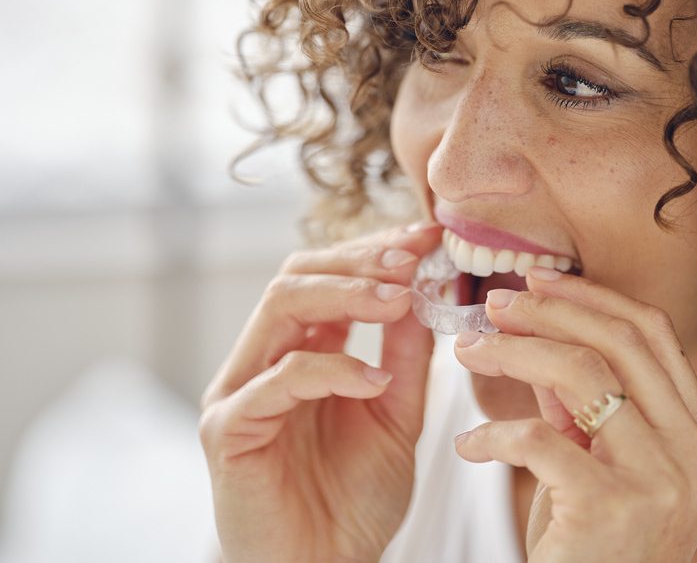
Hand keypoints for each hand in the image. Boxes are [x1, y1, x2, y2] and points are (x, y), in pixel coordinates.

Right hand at [199, 222, 442, 562]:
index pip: (328, 274)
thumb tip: (427, 287)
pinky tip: (374, 381)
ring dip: (346, 293)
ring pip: (280, 306)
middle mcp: (264, 360)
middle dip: (360, 258)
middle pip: (298, 274)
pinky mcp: (228, 430)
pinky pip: (277, 379)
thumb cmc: (354, 499)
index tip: (428, 239)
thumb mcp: (398, 412)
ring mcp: (240, 391)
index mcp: (301, 350)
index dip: (376, 249)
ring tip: (400, 299)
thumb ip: (407, 353)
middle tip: (413, 258)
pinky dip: (332, 369)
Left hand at [452, 268, 696, 562]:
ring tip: (467, 354)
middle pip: (621, 340)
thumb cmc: (596, 555)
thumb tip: (540, 339)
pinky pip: (542, 442)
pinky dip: (494, 436)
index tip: (537, 283)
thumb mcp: (602, 471)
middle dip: (550, 310)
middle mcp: (695, 451)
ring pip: (583, 375)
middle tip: (492, 305)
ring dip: (514, 355)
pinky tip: (467, 447)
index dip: (593, 297)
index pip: (653, 333)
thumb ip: (585, 408)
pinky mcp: (614, 509)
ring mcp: (661, 480)